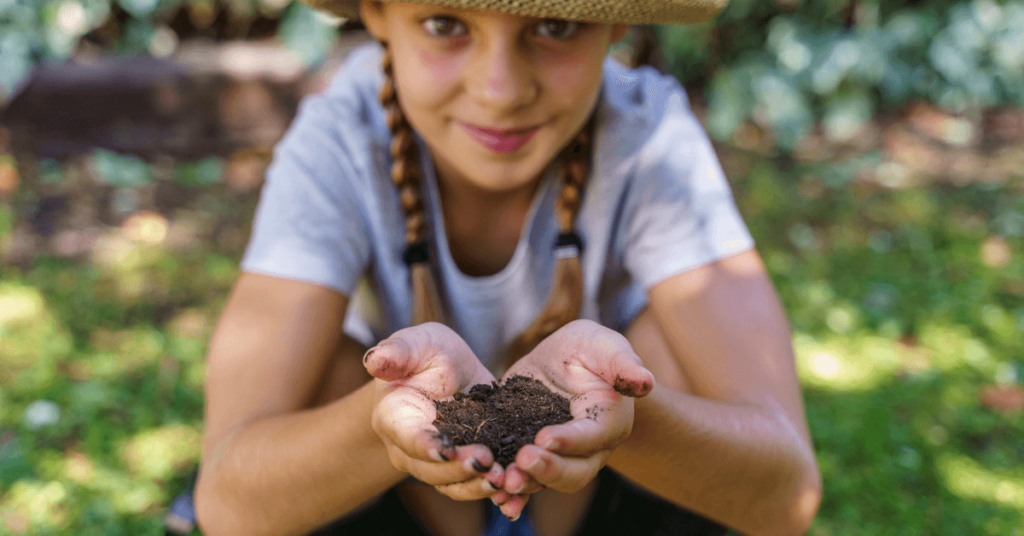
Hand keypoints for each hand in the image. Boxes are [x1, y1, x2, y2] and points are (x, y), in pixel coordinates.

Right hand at [365, 322, 504, 499]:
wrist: (448, 373)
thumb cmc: (427, 355)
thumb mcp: (417, 343)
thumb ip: (398, 351)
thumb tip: (374, 361)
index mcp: (394, 416)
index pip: (406, 436)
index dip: (424, 445)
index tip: (445, 449)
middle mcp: (409, 448)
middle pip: (429, 469)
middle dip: (457, 468)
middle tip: (486, 460)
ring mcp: (435, 463)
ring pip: (451, 485)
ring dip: (476, 486)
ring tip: (502, 478)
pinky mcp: (461, 469)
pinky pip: (473, 488)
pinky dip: (494, 495)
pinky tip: (514, 494)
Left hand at [492, 319, 654, 518]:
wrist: (562, 362)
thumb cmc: (588, 350)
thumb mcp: (601, 345)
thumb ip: (621, 361)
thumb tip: (645, 382)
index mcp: (609, 420)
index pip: (594, 436)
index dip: (571, 440)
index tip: (544, 437)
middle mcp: (590, 448)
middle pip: (576, 472)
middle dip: (549, 470)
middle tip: (522, 460)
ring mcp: (563, 458)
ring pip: (549, 482)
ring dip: (527, 484)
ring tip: (504, 480)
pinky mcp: (536, 457)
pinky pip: (527, 480)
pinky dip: (513, 491)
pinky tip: (495, 493)